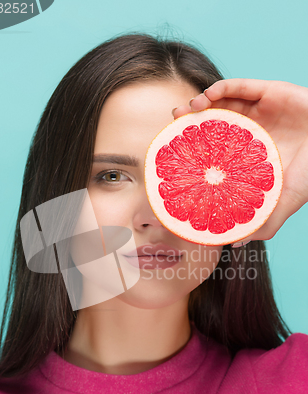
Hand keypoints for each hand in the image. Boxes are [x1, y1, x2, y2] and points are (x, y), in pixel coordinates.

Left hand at [172, 79, 307, 244]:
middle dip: (189, 124)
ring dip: (198, 104)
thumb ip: (263, 222)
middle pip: (212, 123)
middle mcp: (250, 130)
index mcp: (249, 152)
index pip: (216, 149)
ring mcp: (257, 110)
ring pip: (220, 102)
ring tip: (183, 111)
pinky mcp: (268, 91)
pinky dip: (220, 87)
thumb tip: (234, 244)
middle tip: (172, 130)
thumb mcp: (285, 201)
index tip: (174, 158)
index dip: (194, 151)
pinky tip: (207, 97)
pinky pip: (239, 85)